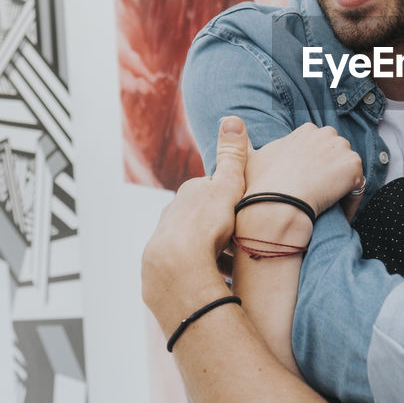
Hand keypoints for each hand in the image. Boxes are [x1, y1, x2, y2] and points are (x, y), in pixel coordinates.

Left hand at [141, 116, 249, 328]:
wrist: (178, 268)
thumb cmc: (206, 225)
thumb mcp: (228, 186)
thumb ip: (232, 155)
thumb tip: (232, 118)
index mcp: (186, 196)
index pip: (209, 193)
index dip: (229, 202)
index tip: (244, 214)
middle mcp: (170, 218)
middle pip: (199, 221)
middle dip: (218, 230)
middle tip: (240, 244)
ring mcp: (162, 247)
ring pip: (191, 248)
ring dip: (209, 256)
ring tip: (233, 270)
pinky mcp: (158, 275)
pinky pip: (184, 272)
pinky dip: (199, 275)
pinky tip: (215, 284)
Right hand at [243, 123, 363, 216]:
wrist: (277, 205)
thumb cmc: (261, 186)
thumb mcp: (248, 159)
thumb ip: (242, 142)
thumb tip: (228, 122)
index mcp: (305, 130)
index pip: (319, 146)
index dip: (315, 167)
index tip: (307, 185)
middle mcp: (326, 133)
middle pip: (336, 154)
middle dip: (331, 172)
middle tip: (319, 197)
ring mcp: (342, 148)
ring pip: (347, 170)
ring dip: (341, 187)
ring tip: (328, 208)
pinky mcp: (353, 166)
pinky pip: (358, 187)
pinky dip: (350, 202)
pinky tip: (337, 215)